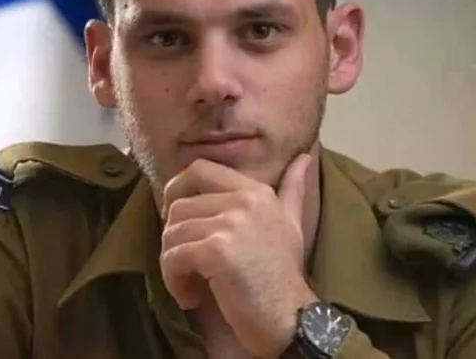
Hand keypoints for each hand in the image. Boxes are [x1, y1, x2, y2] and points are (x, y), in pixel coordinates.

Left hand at [160, 154, 317, 357]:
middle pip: (179, 206)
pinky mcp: (216, 251)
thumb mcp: (292, 224)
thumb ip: (292, 190)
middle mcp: (243, 200)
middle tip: (185, 262)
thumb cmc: (285, 275)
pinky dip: (173, 281)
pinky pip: (173, 257)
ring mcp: (230, 224)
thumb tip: (303, 158)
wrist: (292, 317)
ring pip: (172, 233)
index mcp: (255, 190)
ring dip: (172, 263)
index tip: (176, 219)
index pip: (199, 169)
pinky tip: (190, 297)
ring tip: (189, 283)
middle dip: (173, 238)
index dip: (176, 189)